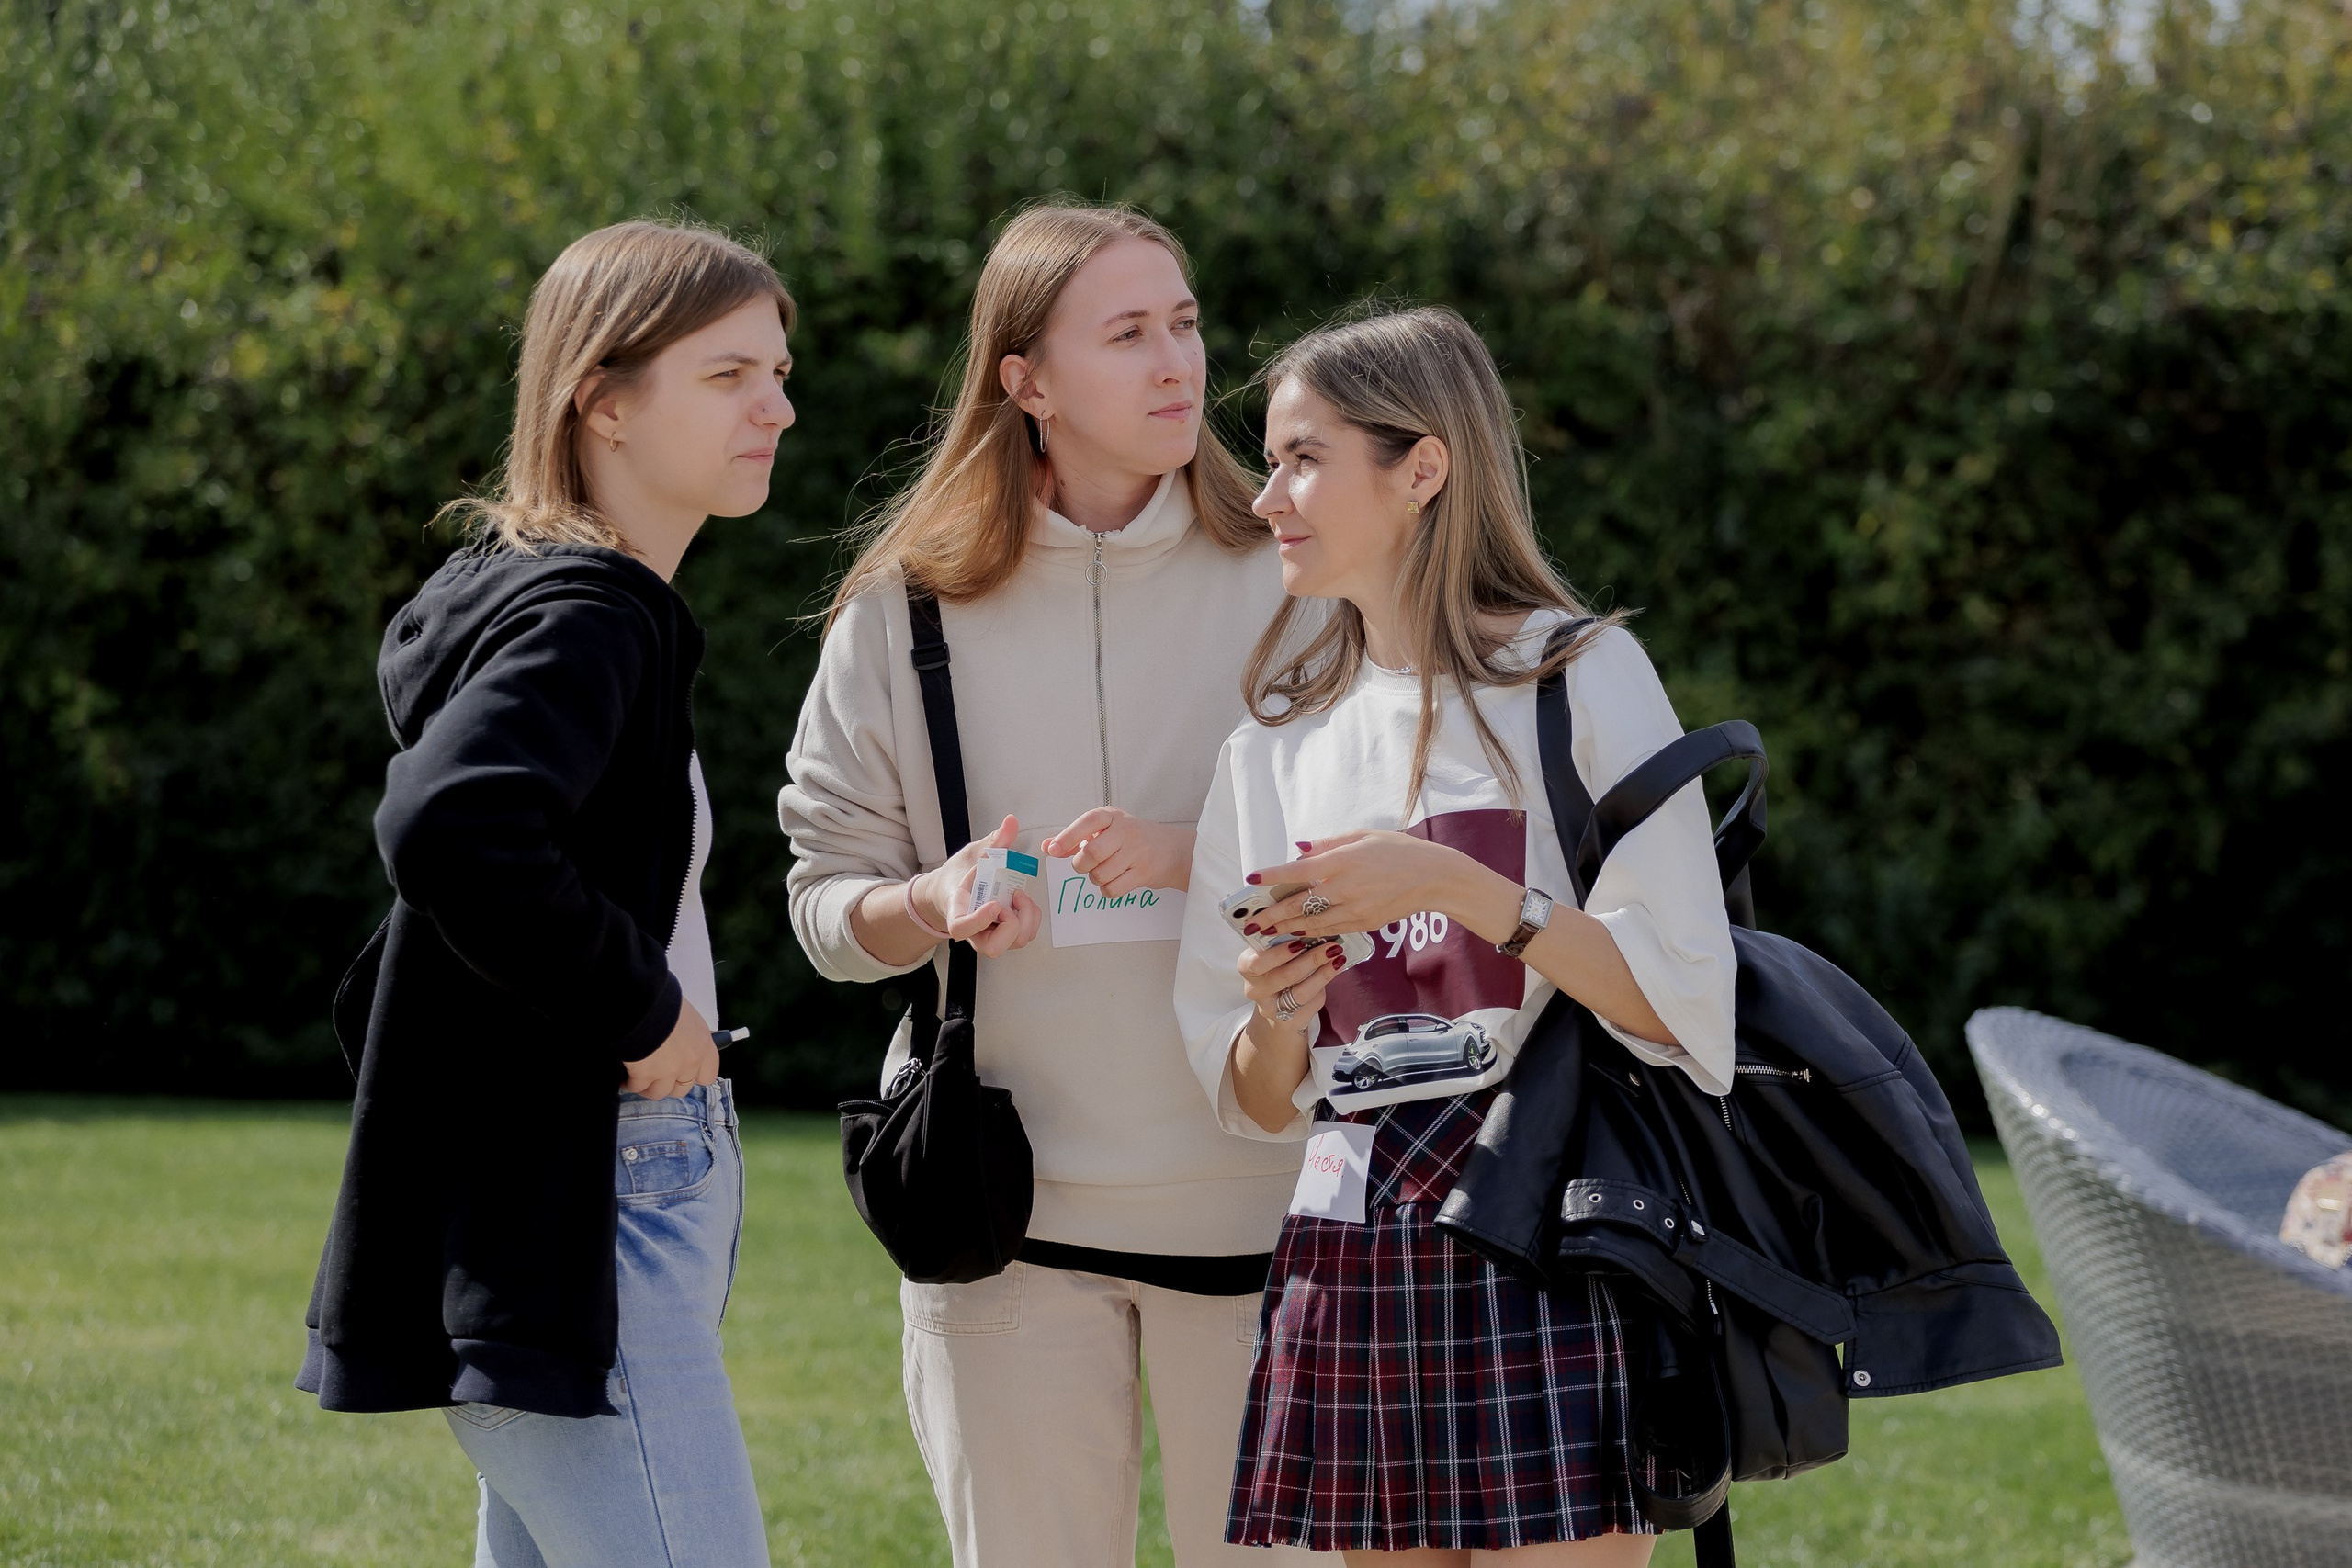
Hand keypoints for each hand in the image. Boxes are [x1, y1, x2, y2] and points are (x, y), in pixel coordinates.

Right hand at [625, 998, 718, 1100]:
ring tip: (639, 1078)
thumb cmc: (663, 1001)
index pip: (708, 1075)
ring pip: (658, 1093)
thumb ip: (688, 1036)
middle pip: (682, 1088)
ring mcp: (668, 1071)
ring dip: (648, 1087)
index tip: (684, 1072)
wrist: (641, 1000)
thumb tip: (681, 1042)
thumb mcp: (686, 1015)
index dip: (694, 1076)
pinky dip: (629, 1083)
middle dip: (669, 1083)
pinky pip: (636, 1087)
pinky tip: (625, 1076)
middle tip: (658, 1074)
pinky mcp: (644, 1075)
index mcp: (703, 1045)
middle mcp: (689, 1062)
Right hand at [916, 814, 1043, 957]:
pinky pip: (1024, 935)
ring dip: (1025, 919)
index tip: (994, 904)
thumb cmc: (958, 877)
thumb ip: (994, 842)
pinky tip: (1021, 901)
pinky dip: (1030, 918)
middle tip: (1008, 902)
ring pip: (1014, 944)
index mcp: (958, 910)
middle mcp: (974, 930)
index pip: (961, 928)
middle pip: (993, 947)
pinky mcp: (1003, 934)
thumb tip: (1011, 821)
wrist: (950, 892)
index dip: (979, 920)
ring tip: (1017, 897)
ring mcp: (989, 935)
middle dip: (1010, 924)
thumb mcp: (973, 854)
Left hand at [1041, 809, 1193, 897]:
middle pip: (1091, 853)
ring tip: (1106, 871)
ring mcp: (1137, 852)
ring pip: (1101, 874)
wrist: (1173, 850)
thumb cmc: (1133, 839)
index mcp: (1112, 817)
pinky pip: (1113, 889)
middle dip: (1083, 865)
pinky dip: (1108, 890)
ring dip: (1096, 879)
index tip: (1053, 850)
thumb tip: (1047, 846)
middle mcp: (1126, 830)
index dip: (1068, 836)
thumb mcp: (1105, 831)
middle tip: (1087, 865)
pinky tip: (1116, 880)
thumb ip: (1075, 839)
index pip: (1087, 822)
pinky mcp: (1144, 872)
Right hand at [1236, 934, 1347, 1031]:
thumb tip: (1305, 919)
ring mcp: (1272, 1008)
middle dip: (1311, 959)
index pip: (1256, 962)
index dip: (1278, 954)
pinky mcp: (1291, 1021)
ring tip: (1337, 957)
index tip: (1299, 942)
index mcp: (1246, 967)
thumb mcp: (1269, 952)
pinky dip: (1325, 985)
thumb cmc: (1275, 967)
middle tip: (1330, 946)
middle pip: (1284, 976)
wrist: (1275, 1006)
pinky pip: (1312, 1003)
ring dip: (1323, 973)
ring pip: (1301, 992)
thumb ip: (1279, 938)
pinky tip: (1334, 970)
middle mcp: (1255, 990)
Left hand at [1245, 831, 1494, 941]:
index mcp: (1344, 861)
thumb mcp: (1363, 835)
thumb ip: (1328, 844)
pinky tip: (1297, 933)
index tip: (1252, 879)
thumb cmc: (1399, 850)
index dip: (1273, 876)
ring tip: (1267, 931)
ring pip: (1313, 923)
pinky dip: (1312, 933)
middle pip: (1300, 905)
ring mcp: (1355, 909)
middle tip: (1251, 922)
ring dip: (1287, 928)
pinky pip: (1331, 930)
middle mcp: (1346, 888)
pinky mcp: (1364, 924)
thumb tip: (1299, 850)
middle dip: (1272, 915)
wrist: (1434, 878)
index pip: (1299, 870)